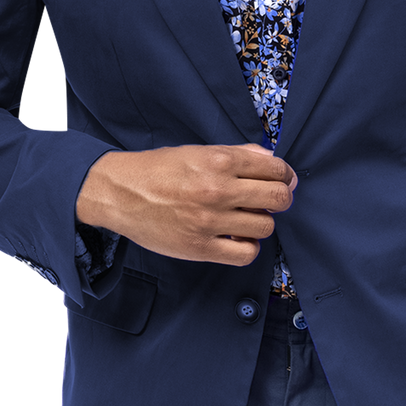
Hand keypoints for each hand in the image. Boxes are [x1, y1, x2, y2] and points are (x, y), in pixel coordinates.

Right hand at [75, 142, 296, 265]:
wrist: (120, 193)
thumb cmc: (158, 169)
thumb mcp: (197, 151)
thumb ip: (237, 153)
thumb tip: (271, 159)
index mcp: (219, 161)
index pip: (275, 169)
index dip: (285, 176)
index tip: (282, 180)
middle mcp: (218, 190)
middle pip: (278, 198)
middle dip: (281, 198)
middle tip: (270, 200)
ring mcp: (210, 221)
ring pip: (266, 226)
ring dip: (261, 222)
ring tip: (245, 218)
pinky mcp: (200, 248)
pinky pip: (245, 253)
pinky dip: (248, 246)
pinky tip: (237, 238)